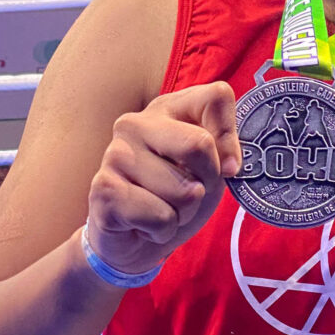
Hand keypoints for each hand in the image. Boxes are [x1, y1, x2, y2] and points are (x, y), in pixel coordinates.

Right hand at [86, 81, 240, 274]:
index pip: (217, 96)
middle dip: (207, 181)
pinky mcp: (104, 189)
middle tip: (190, 192)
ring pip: (183, 190)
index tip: (226, 166)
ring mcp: (115, 154)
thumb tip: (230, 165)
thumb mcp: (208, 168)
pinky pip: (161, 217)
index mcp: (166, 107)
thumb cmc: (175, 196)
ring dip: (184, 212)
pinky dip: (164, 230)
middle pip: (200, 143)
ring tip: (164, 209)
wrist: (133, 239)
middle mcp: (135, 123)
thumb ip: (223, 150)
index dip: (231, 138)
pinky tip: (145, 223)